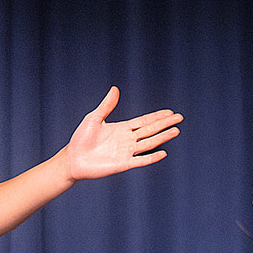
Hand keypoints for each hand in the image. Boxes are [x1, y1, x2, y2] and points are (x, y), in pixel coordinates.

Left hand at [64, 86, 181, 181]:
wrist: (73, 159)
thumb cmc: (81, 139)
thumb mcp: (94, 118)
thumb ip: (106, 106)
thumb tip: (115, 89)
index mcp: (121, 129)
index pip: (144, 122)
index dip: (156, 117)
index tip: (170, 112)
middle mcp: (126, 140)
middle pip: (150, 131)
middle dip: (164, 124)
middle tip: (179, 118)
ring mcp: (126, 152)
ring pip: (148, 143)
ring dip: (162, 137)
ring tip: (176, 131)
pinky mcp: (122, 164)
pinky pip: (140, 160)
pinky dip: (151, 157)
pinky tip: (163, 152)